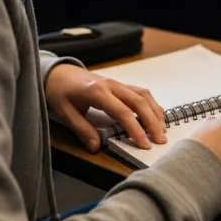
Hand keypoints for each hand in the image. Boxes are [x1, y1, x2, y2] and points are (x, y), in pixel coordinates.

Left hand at [45, 64, 166, 152]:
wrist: (58, 72)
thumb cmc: (60, 92)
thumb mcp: (65, 112)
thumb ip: (81, 129)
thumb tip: (96, 147)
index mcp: (98, 92)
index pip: (123, 112)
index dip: (135, 129)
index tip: (144, 145)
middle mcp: (112, 85)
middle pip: (139, 102)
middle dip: (152, 122)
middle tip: (160, 141)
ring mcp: (117, 83)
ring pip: (143, 95)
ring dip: (155, 112)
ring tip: (162, 131)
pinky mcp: (120, 85)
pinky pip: (140, 92)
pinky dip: (151, 104)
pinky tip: (156, 116)